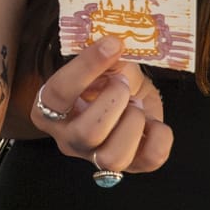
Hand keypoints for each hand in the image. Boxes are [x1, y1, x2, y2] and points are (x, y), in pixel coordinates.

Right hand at [27, 36, 173, 177]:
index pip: (59, 94)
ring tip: (136, 105)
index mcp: (49, 110)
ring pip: (113, 157)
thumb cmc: (108, 78)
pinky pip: (150, 159)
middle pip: (87, 134)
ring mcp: (99, 157)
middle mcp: (69, 139)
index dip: (87, 67)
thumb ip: (104, 55)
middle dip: (114, 101)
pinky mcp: (133, 165)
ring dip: (133, 123)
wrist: (132, 95)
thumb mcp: (101, 62)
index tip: (112, 44)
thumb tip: (114, 46)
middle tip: (123, 84)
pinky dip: (160, 136)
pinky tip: (152, 121)